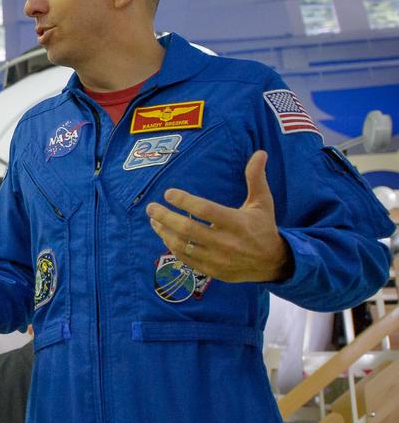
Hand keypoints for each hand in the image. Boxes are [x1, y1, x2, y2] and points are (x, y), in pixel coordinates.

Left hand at [146, 150, 291, 282]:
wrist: (272, 263)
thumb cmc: (263, 227)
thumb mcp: (262, 202)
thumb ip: (256, 178)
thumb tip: (259, 153)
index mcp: (237, 223)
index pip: (205, 210)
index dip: (184, 201)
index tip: (168, 193)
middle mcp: (226, 242)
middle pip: (187, 229)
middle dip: (165, 217)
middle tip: (151, 207)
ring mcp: (217, 259)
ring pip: (182, 245)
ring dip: (164, 232)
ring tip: (153, 220)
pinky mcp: (211, 270)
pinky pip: (185, 258)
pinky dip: (172, 246)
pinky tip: (165, 235)